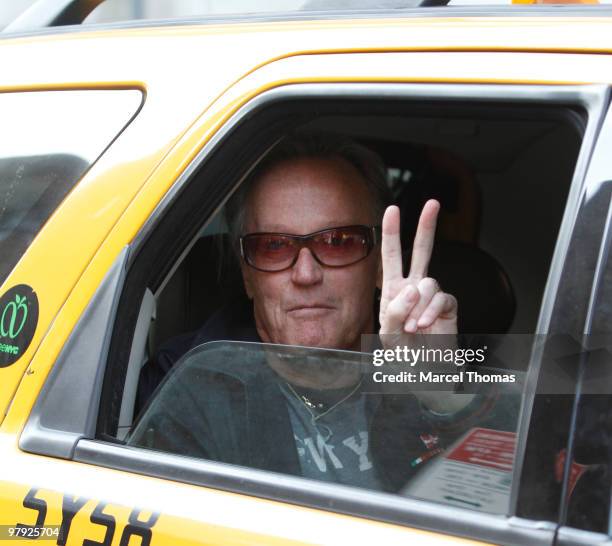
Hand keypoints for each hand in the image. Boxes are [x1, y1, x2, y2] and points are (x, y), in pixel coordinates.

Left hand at [379, 201, 468, 412]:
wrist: (425, 369)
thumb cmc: (403, 351)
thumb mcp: (388, 332)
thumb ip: (395, 310)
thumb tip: (412, 288)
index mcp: (394, 288)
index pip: (393, 256)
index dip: (393, 233)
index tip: (393, 209)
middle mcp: (414, 287)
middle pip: (422, 251)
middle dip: (427, 227)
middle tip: (433, 203)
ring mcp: (432, 296)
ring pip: (428, 282)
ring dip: (418, 305)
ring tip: (413, 327)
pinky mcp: (448, 306)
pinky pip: (441, 299)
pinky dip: (430, 312)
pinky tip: (425, 325)